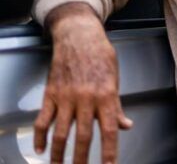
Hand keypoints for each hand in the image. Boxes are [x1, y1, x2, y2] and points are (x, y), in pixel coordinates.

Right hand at [34, 3, 132, 163]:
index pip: (109, 130)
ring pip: (61, 132)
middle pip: (83, 136)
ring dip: (60, 153)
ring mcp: (66, 97)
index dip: (108, 151)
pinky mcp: (51, 94)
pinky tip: (41, 149)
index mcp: (106, 95)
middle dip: (82, 158)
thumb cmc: (101, 56)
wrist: (78, 36)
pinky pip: (43, 120)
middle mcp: (86, 98)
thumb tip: (125, 126)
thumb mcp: (115, 78)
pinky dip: (40, 137)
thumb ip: (117, 105)